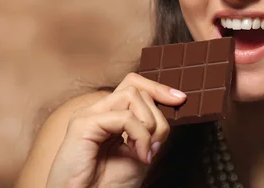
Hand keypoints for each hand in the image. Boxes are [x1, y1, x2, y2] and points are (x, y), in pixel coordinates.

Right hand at [46, 73, 186, 187]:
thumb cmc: (107, 185)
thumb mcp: (140, 152)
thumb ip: (151, 130)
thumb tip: (170, 105)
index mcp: (108, 117)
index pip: (133, 86)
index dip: (158, 89)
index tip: (180, 99)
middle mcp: (97, 111)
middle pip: (136, 89)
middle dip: (155, 116)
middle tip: (153, 147)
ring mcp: (88, 115)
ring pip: (131, 96)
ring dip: (148, 124)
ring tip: (144, 151)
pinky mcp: (83, 125)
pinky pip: (124, 117)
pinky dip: (140, 135)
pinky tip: (139, 155)